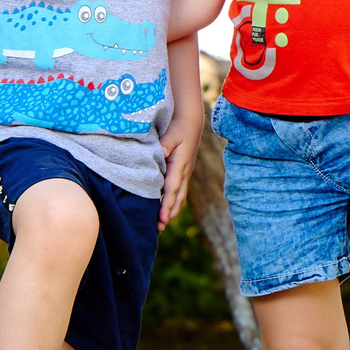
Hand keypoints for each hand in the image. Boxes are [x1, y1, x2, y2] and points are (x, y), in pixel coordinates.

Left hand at [159, 114, 199, 228]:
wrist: (191, 122)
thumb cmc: (179, 127)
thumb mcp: (172, 133)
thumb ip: (166, 144)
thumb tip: (162, 154)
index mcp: (180, 164)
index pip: (172, 188)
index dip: (167, 204)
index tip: (162, 217)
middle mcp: (184, 172)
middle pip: (178, 197)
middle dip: (169, 213)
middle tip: (159, 227)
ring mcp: (185, 174)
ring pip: (180, 197)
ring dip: (172, 211)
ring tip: (161, 225)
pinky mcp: (183, 173)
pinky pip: (179, 192)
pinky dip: (173, 203)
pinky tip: (165, 211)